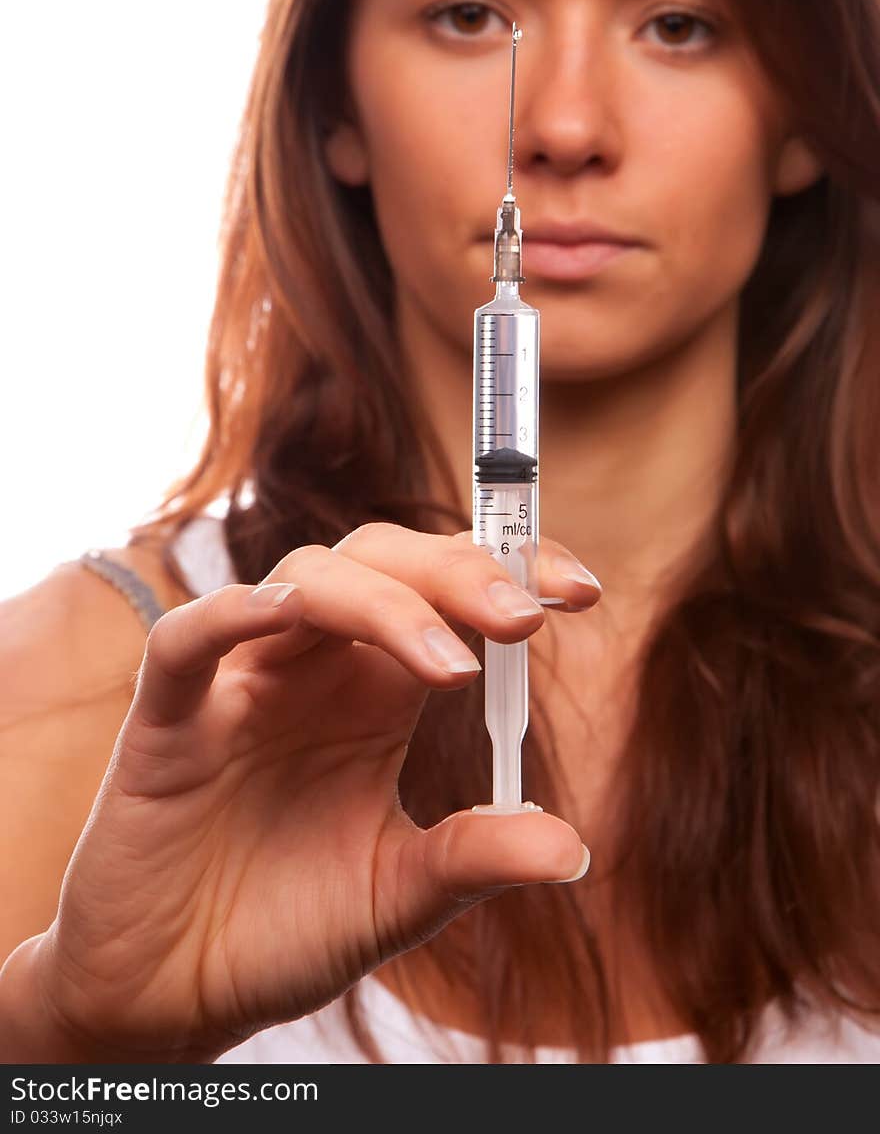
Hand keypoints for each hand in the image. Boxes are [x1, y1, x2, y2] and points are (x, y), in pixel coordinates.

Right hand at [30, 524, 599, 1060]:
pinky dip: (236, 612)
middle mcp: (315, 668)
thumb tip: (574, 847)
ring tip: (449, 668)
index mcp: (377, 694)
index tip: (582, 591)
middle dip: (459, 572)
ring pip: (306, 579)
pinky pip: (189, 636)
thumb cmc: (284, 929)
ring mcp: (241, 683)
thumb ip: (474, 858)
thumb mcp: (398, 895)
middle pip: (384, 562)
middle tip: (524, 620)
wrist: (177, 995)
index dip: (509, 572)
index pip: (445, 593)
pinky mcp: (169, 719)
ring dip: (381, 602)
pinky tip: (289, 615)